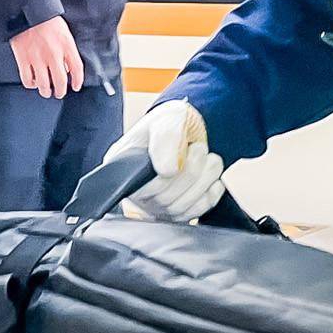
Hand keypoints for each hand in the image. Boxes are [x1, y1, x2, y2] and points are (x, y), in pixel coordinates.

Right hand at [9, 17, 83, 99]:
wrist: (25, 11)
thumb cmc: (45, 18)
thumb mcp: (63, 32)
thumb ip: (67, 49)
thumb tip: (67, 67)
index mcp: (66, 45)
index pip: (77, 69)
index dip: (78, 81)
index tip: (76, 86)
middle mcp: (53, 54)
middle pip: (60, 81)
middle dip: (61, 91)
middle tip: (59, 93)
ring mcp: (38, 58)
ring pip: (44, 84)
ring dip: (46, 91)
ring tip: (46, 91)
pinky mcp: (23, 60)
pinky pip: (27, 79)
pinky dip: (31, 84)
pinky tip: (33, 82)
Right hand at [101, 98, 224, 222]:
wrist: (188, 132)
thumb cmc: (173, 124)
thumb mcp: (169, 118)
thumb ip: (166, 137)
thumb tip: (165, 171)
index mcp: (122, 167)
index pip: (140, 184)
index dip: (169, 170)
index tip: (187, 147)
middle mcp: (134, 191)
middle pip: (164, 198)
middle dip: (192, 169)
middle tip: (199, 148)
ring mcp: (154, 206)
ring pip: (181, 207)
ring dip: (204, 180)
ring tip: (209, 159)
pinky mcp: (173, 215)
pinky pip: (195, 213)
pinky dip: (209, 194)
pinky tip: (210, 178)